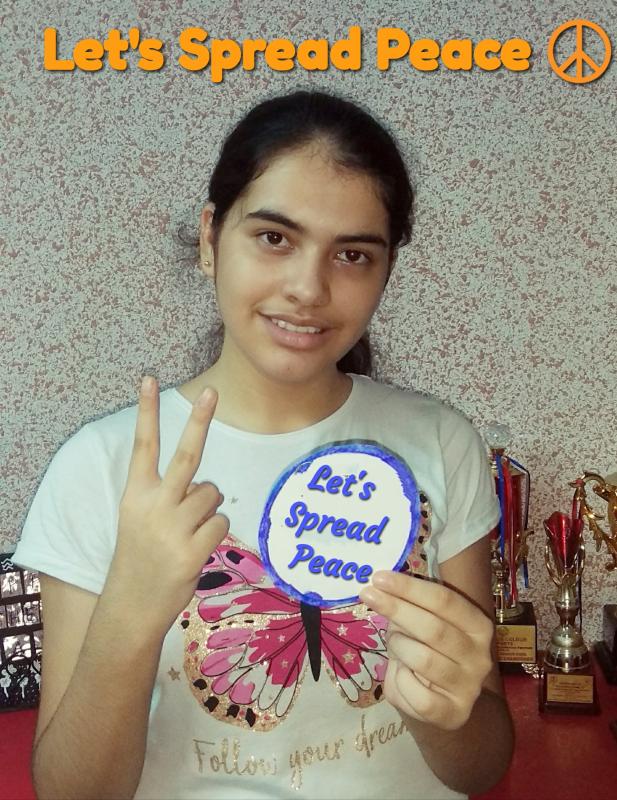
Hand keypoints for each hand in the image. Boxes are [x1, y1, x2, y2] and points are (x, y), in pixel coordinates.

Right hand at [106, 376, 228, 637]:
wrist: (130, 605)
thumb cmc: (141, 556)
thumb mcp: (141, 519)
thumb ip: (170, 497)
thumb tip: (208, 487)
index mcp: (136, 494)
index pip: (144, 445)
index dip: (148, 411)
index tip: (149, 378)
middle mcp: (153, 506)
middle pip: (186, 455)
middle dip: (199, 420)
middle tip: (212, 391)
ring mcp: (173, 528)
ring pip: (213, 494)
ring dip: (209, 508)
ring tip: (187, 531)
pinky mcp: (191, 551)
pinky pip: (221, 523)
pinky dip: (214, 532)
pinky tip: (195, 549)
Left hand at [359, 571, 494, 730]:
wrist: (439, 702)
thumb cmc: (426, 651)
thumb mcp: (423, 623)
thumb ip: (411, 604)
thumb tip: (381, 584)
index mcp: (477, 625)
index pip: (445, 600)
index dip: (410, 587)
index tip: (379, 577)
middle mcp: (480, 655)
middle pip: (434, 628)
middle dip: (397, 609)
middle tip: (368, 595)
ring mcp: (469, 687)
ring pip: (423, 659)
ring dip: (399, 646)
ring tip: (393, 642)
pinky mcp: (454, 713)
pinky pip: (419, 695)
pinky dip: (401, 680)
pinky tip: (400, 674)